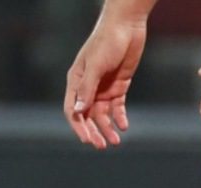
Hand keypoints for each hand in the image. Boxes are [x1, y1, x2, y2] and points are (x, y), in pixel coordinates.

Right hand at [64, 15, 147, 148]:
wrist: (126, 27)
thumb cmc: (106, 42)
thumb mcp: (96, 66)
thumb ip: (87, 89)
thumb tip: (79, 112)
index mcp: (76, 81)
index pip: (73, 110)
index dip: (79, 127)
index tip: (87, 140)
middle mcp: (88, 87)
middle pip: (88, 116)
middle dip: (94, 132)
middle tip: (102, 146)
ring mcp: (103, 88)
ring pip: (103, 114)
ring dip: (108, 128)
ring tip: (116, 141)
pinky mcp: (118, 87)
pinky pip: (117, 108)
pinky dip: (120, 118)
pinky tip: (124, 126)